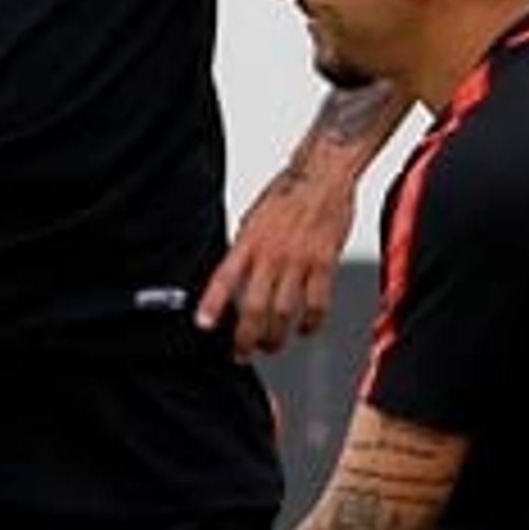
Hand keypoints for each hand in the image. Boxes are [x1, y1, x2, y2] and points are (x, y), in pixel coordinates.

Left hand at [200, 164, 354, 357]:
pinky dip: (311, 323)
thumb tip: (233, 277)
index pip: (225, 277)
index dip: (213, 304)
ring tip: (272, 345)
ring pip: (284, 312)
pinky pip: (317, 303)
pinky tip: (306, 329)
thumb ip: (245, 249)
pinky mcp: (325, 263)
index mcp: (250, 241)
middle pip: (255, 306)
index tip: (203, 325)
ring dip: (276, 336)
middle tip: (242, 353)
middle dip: (246, 338)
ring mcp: (299, 260)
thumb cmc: (287, 195)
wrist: (323, 176)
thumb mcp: (253, 219)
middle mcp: (272, 253)